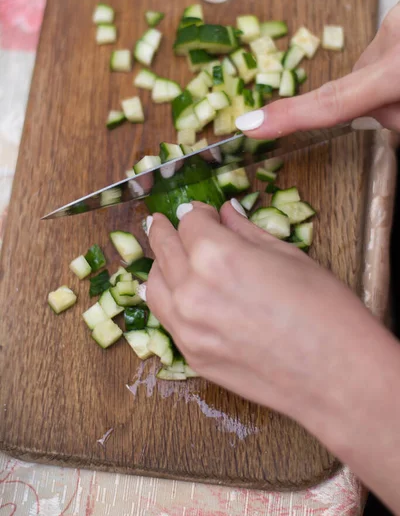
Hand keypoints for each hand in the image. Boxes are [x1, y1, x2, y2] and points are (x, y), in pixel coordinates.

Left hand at [146, 201, 399, 513]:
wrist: (338, 377)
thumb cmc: (325, 311)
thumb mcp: (288, 256)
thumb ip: (247, 232)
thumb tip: (227, 214)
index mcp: (216, 255)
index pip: (189, 222)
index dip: (198, 212)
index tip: (204, 213)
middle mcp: (191, 290)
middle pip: (163, 249)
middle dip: (166, 231)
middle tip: (166, 223)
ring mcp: (187, 328)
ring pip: (153, 285)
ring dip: (160, 266)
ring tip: (170, 258)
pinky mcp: (192, 357)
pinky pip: (166, 319)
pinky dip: (168, 300)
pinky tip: (178, 293)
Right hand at [235, 2, 399, 136]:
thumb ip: (393, 117)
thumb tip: (378, 115)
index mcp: (397, 69)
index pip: (332, 102)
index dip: (289, 116)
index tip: (250, 125)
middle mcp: (388, 37)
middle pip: (355, 90)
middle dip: (372, 105)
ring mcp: (394, 20)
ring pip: (372, 72)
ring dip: (387, 85)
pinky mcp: (399, 13)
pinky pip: (387, 51)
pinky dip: (395, 66)